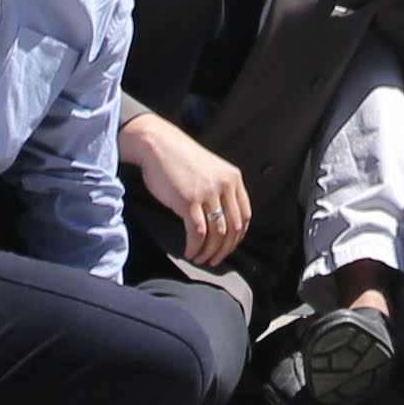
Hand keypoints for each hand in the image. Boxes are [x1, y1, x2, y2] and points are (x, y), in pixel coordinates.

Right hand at [124, 116, 251, 264]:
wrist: (158, 145)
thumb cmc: (179, 159)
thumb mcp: (210, 170)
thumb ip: (220, 190)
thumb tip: (222, 220)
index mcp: (233, 178)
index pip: (245, 215)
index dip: (238, 236)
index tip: (228, 246)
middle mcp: (224, 185)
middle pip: (233, 228)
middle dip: (224, 249)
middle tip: (215, 259)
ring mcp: (207, 193)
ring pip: (216, 233)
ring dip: (209, 251)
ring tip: (201, 258)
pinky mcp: (188, 200)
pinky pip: (197, 232)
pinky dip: (195, 247)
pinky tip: (190, 252)